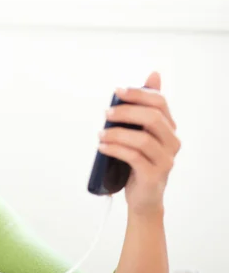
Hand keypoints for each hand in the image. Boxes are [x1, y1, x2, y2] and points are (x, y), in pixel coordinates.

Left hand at [98, 72, 180, 215]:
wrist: (143, 199)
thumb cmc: (137, 162)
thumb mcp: (139, 134)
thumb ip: (142, 109)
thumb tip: (154, 74)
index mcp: (169, 129)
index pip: (160, 102)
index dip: (139, 94)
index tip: (118, 91)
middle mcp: (172, 143)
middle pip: (152, 118)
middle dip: (126, 112)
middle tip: (106, 113)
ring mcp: (165, 160)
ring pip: (142, 139)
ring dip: (117, 133)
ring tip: (100, 134)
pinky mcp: (154, 175)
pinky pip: (134, 157)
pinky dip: (115, 149)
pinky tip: (102, 147)